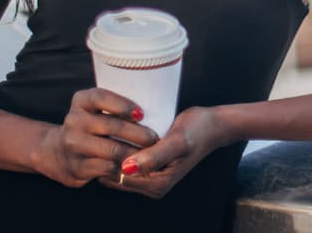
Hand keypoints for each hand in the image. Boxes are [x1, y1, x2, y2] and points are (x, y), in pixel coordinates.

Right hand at [31, 88, 158, 186]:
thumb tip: (152, 104)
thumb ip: (114, 104)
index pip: (101, 98)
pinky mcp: (76, 168)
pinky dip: (124, 168)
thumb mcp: (93, 108)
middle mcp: (74, 121)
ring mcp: (73, 146)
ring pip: (112, 150)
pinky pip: (107, 168)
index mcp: (81, 101)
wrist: (55, 152)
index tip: (142, 113)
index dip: (123, 105)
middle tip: (154, 138)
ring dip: (135, 153)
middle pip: (112, 126)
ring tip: (150, 154)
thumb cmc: (88, 124)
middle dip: (138, 133)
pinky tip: (135, 167)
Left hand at [98, 106, 226, 198]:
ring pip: (119, 167)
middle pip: (116, 174)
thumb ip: (153, 157)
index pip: (118, 176)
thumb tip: (127, 168)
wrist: (211, 125)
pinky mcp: (150, 166)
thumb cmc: (196, 130)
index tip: (101, 132)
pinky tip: (118, 130)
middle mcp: (152, 186)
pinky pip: (127, 160)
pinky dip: (121, 147)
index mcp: (157, 184)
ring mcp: (151, 177)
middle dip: (107, 154)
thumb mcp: (177, 141)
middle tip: (100, 127)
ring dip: (113, 149)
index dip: (107, 156)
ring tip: (107, 126)